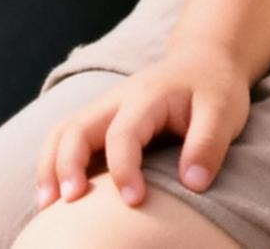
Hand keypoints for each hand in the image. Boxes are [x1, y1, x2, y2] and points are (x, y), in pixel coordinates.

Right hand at [35, 48, 251, 207]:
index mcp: (147, 96)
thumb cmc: (214, 89)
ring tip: (45, 208)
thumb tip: (192, 185)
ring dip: (49, 167)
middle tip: (66, 205)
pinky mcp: (100, 122)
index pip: (123, 133)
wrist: (203, 61)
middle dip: (66, 166)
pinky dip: (53, 165)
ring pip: (61, 131)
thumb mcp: (224, 111)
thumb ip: (208, 144)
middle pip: (76, 127)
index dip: (124, 169)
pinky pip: (66, 139)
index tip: (134, 202)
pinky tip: (54, 198)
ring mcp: (104, 109)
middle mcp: (117, 100)